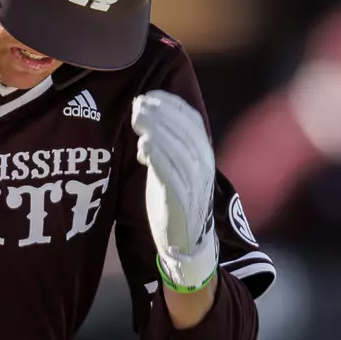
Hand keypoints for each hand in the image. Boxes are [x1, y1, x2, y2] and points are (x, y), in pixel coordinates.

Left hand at [131, 90, 216, 291]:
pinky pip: (170, 174)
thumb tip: (148, 125)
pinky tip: (143, 145)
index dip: (171, 105)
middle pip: (182, 130)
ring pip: (176, 148)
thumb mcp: (177, 169)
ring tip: (137, 117)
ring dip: (157, 129)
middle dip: (160, 113)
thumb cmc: (177, 204)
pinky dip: (157, 157)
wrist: (188, 245)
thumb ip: (167, 147)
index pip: (191, 121)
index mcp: (203, 155)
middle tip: (138, 103)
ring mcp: (192, 184)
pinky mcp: (179, 201)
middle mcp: (202, 166)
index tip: (150, 94)